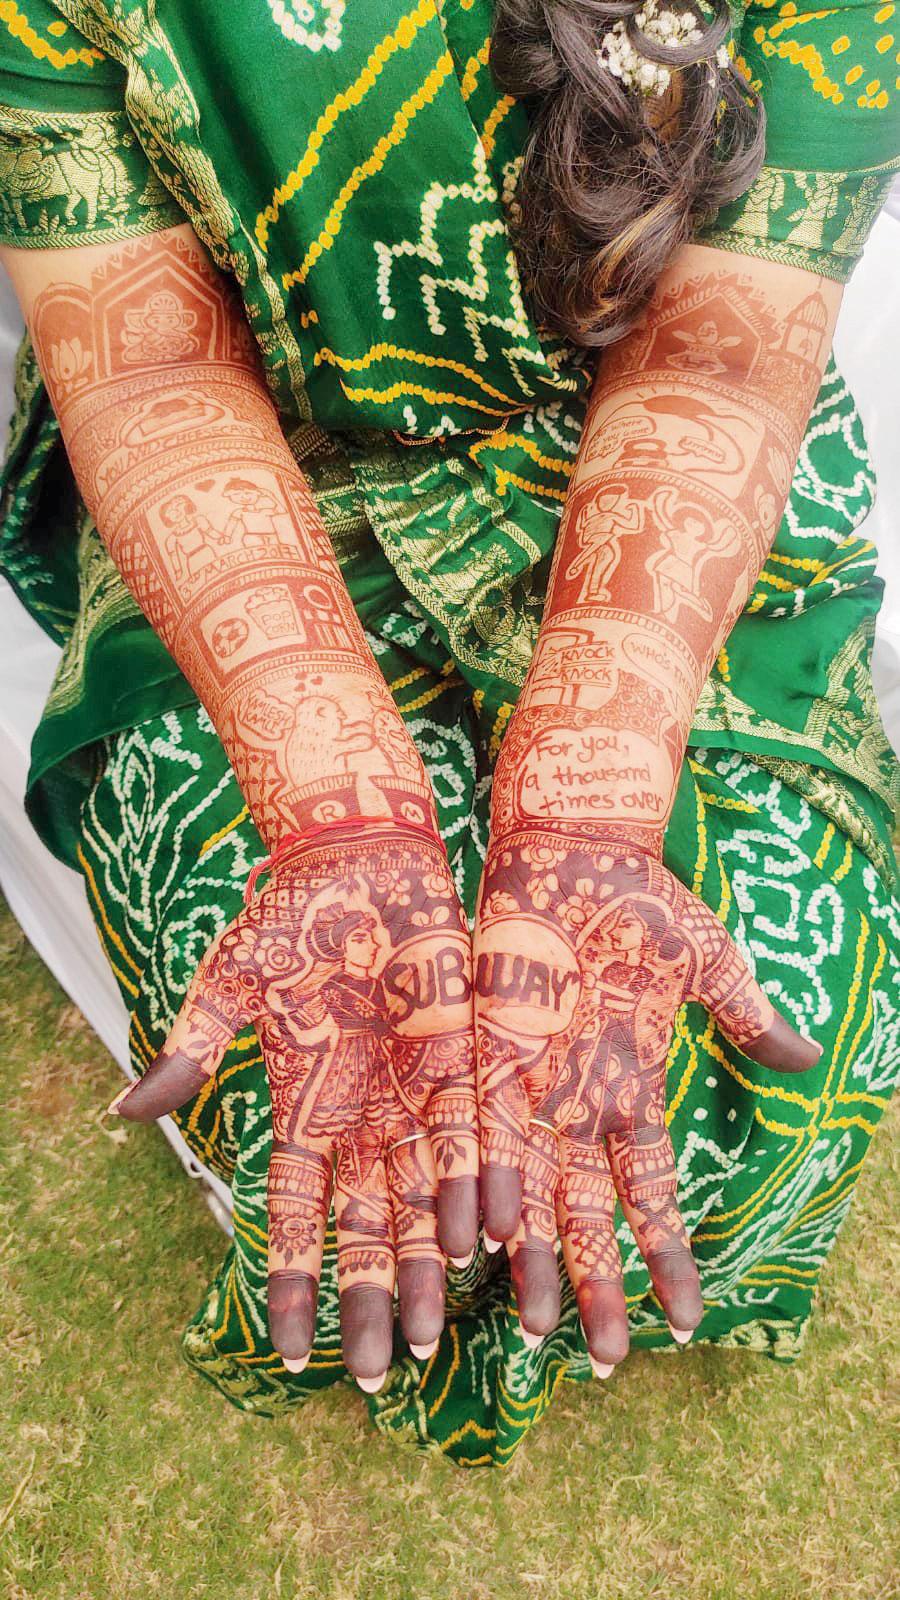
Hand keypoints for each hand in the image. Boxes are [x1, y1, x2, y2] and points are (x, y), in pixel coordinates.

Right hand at [109, 824, 478, 1388]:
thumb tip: (121, 1113)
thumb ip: (190, 1049)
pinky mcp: (464, 1063)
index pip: (292, 1216)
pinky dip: (476, 1191)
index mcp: (303, 1108)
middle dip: (372, 1301)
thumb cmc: (292, 918)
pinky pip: (472, 1138)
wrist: (364, 860)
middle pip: (367, 1229)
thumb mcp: (233, 983)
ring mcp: (415, 1096)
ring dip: (429, 1269)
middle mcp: (362, 1118)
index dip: (290, 1279)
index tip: (285, 1349)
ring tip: (435, 1339)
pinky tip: (483, 1245)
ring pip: (425, 1203)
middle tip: (380, 1376)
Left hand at [473, 826, 819, 1370]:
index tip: (686, 1319)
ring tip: (532, 1331)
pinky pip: (478, 1134)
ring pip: (528, 1195)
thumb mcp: (706, 962)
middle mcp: (578, 1104)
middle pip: (588, 1217)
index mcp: (632, 1090)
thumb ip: (746, 1015)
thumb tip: (808, 1056)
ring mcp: (528, 1084)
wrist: (570, 848)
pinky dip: (479, 1186)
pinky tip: (477, 1243)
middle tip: (603, 1364)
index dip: (667, 1255)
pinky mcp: (483, 1052)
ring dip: (533, 1262)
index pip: (653, 1195)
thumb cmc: (641, 903)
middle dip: (598, 1287)